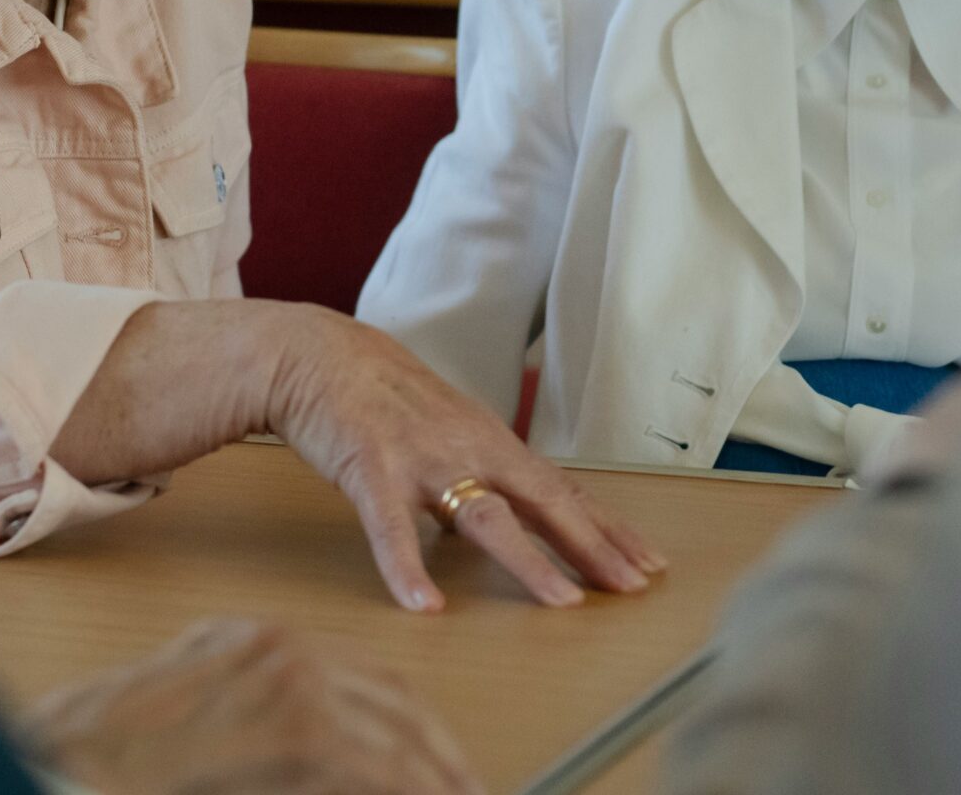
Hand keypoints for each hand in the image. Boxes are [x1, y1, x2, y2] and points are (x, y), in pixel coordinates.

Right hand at [25, 617, 482, 794]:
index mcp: (254, 643)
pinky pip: (375, 768)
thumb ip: (257, 729)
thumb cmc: (104, 755)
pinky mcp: (294, 728)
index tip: (442, 769)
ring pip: (394, 739)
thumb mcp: (196, 725)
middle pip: (394, 704)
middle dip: (437, 759)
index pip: (366, 682)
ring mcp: (289, 684)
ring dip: (432, 778)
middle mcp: (279, 650)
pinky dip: (408, 789)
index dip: (414, 732)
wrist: (59, 761)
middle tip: (466, 791)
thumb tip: (335, 766)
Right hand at [50, 300, 666, 612]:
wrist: (313, 354)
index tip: (647, 564)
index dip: (605, 528)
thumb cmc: (384, 399)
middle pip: (543, 501)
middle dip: (592, 544)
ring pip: (485, 515)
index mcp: (490, 441)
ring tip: (561, 604)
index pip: (562, 490)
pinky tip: (424, 606)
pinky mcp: (370, 469)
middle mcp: (468, 448)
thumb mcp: (446, 432)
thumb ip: (480, 477)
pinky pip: (390, 527)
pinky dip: (407, 568)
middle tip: (633, 585)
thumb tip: (515, 526)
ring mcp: (423, 459)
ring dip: (527, 561)